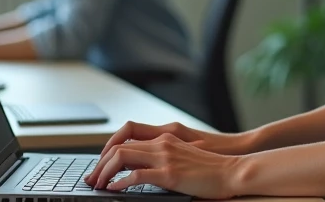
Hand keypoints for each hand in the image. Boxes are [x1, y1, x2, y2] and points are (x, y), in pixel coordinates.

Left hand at [86, 132, 240, 197]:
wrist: (232, 170)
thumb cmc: (211, 167)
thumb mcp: (184, 154)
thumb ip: (164, 155)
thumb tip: (142, 167)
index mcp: (165, 136)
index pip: (127, 135)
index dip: (108, 148)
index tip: (101, 164)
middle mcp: (163, 142)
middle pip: (119, 146)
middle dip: (100, 163)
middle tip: (92, 178)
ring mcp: (165, 157)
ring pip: (123, 157)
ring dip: (105, 172)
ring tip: (98, 184)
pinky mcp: (169, 174)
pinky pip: (136, 175)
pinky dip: (120, 182)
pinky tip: (113, 190)